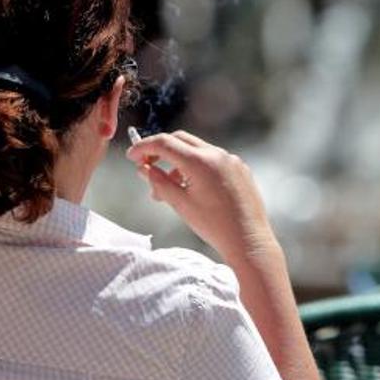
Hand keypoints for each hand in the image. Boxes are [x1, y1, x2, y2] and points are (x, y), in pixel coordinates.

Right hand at [126, 130, 276, 258]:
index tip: (132, 157)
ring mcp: (231, 160)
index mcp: (200, 161)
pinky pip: (213, 160)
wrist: (248, 240)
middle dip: (160, 150)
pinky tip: (191, 188)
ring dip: (178, 162)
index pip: (164, 143)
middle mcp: (217, 155)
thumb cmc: (214, 225)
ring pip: (197, 150)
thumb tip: (144, 169)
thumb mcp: (180, 204)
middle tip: (146, 166)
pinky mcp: (240, 169)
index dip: (143, 147)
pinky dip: (197, 167)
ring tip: (168, 188)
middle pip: (180, 140)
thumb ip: (159, 182)